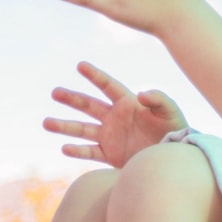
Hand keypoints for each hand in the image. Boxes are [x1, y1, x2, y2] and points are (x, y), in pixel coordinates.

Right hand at [45, 61, 185, 168]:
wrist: (173, 157)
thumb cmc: (176, 129)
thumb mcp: (170, 111)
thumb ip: (158, 99)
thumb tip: (140, 94)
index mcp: (127, 103)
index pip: (107, 86)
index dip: (94, 75)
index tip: (80, 65)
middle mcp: (115, 118)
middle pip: (88, 106)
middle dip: (72, 99)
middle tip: (55, 93)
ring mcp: (110, 137)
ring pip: (83, 129)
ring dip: (65, 126)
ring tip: (46, 123)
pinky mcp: (110, 155)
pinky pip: (90, 152)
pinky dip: (78, 150)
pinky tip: (65, 147)